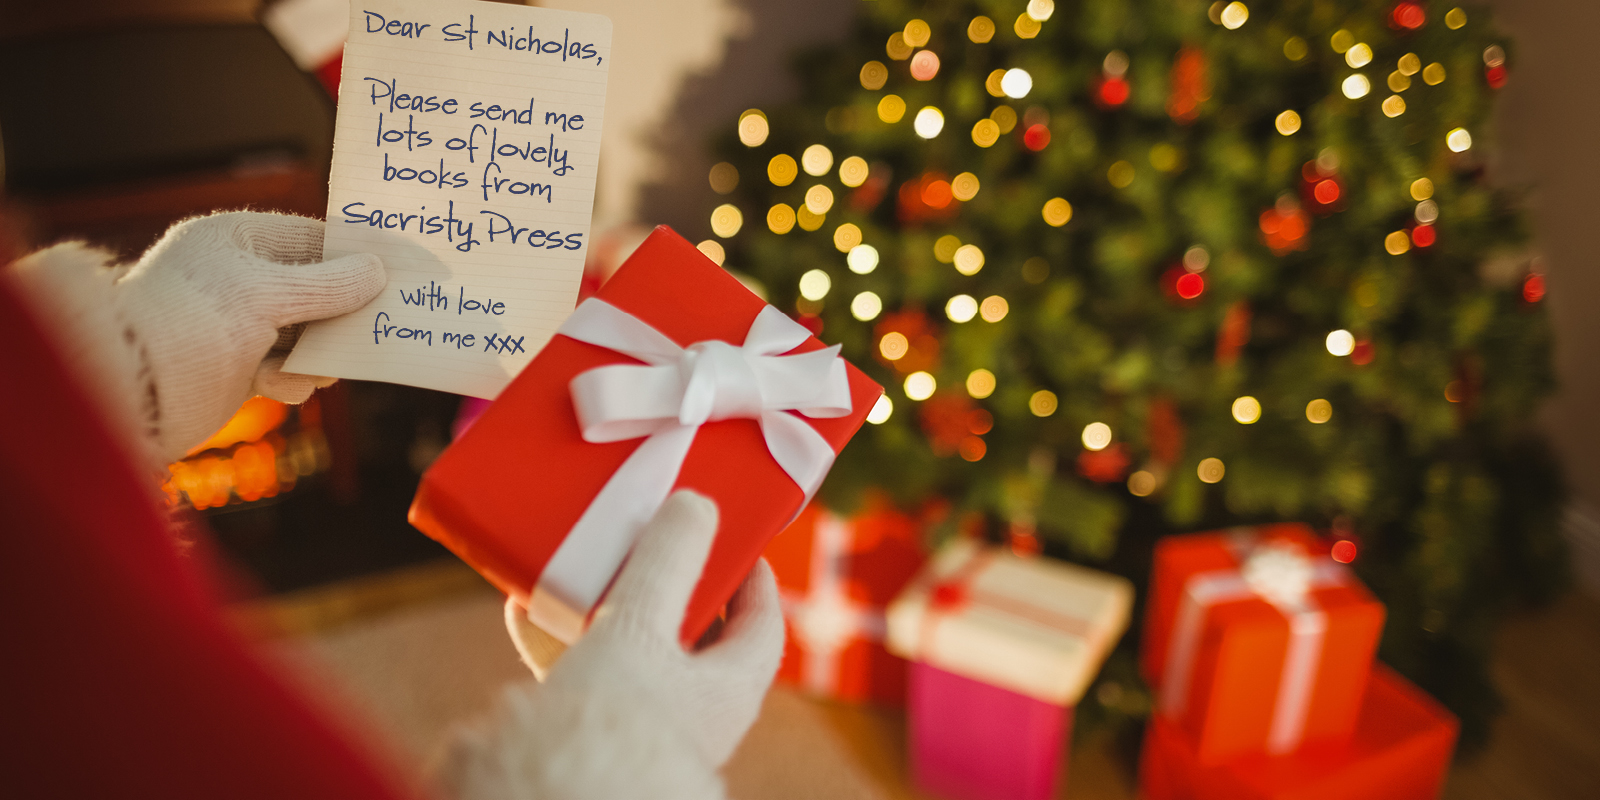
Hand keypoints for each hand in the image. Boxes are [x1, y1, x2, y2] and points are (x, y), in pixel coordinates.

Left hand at [13, 212, 383, 461]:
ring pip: (309, 332)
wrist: (136, 389)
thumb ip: (329, 285)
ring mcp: (239, 324)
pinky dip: (292, 377)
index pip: (313, 239)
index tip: (401, 270)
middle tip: (380, 326)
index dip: (358, 255)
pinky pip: (289, 366)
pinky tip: (275, 384)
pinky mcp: (239, 368)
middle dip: (343, 312)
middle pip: (317, 288)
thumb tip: (378, 272)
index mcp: (236, 240)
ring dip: (319, 353)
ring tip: (317, 368)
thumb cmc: (194, 322)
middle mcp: (238, 278)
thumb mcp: (268, 294)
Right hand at [439, 491, 784, 799]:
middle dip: (664, 583)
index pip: (761, 622)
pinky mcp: (595, 734)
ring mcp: (646, 725)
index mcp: (729, 690)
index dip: (751, 576)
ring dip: (604, 606)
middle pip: (691, 632)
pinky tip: (526, 612)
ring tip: (578, 566)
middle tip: (647, 543)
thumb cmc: (616, 721)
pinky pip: (583, 674)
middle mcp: (695, 713)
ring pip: (631, 650)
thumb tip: (697, 506)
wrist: (556, 798)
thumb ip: (667, 563)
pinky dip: (560, 640)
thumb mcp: (642, 624)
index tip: (732, 538)